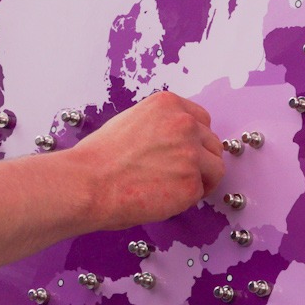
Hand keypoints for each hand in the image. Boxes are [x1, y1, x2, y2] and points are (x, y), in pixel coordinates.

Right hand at [69, 92, 225, 229]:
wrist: (88, 183)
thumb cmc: (99, 158)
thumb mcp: (131, 122)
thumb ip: (159, 126)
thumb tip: (173, 142)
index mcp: (168, 105)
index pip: (201, 119)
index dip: (195, 139)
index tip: (187, 151)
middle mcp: (184, 124)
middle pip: (212, 143)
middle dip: (201, 160)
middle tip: (180, 175)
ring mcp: (191, 154)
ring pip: (215, 168)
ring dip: (201, 179)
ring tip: (174, 188)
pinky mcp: (191, 184)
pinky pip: (201, 192)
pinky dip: (187, 199)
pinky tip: (164, 198)